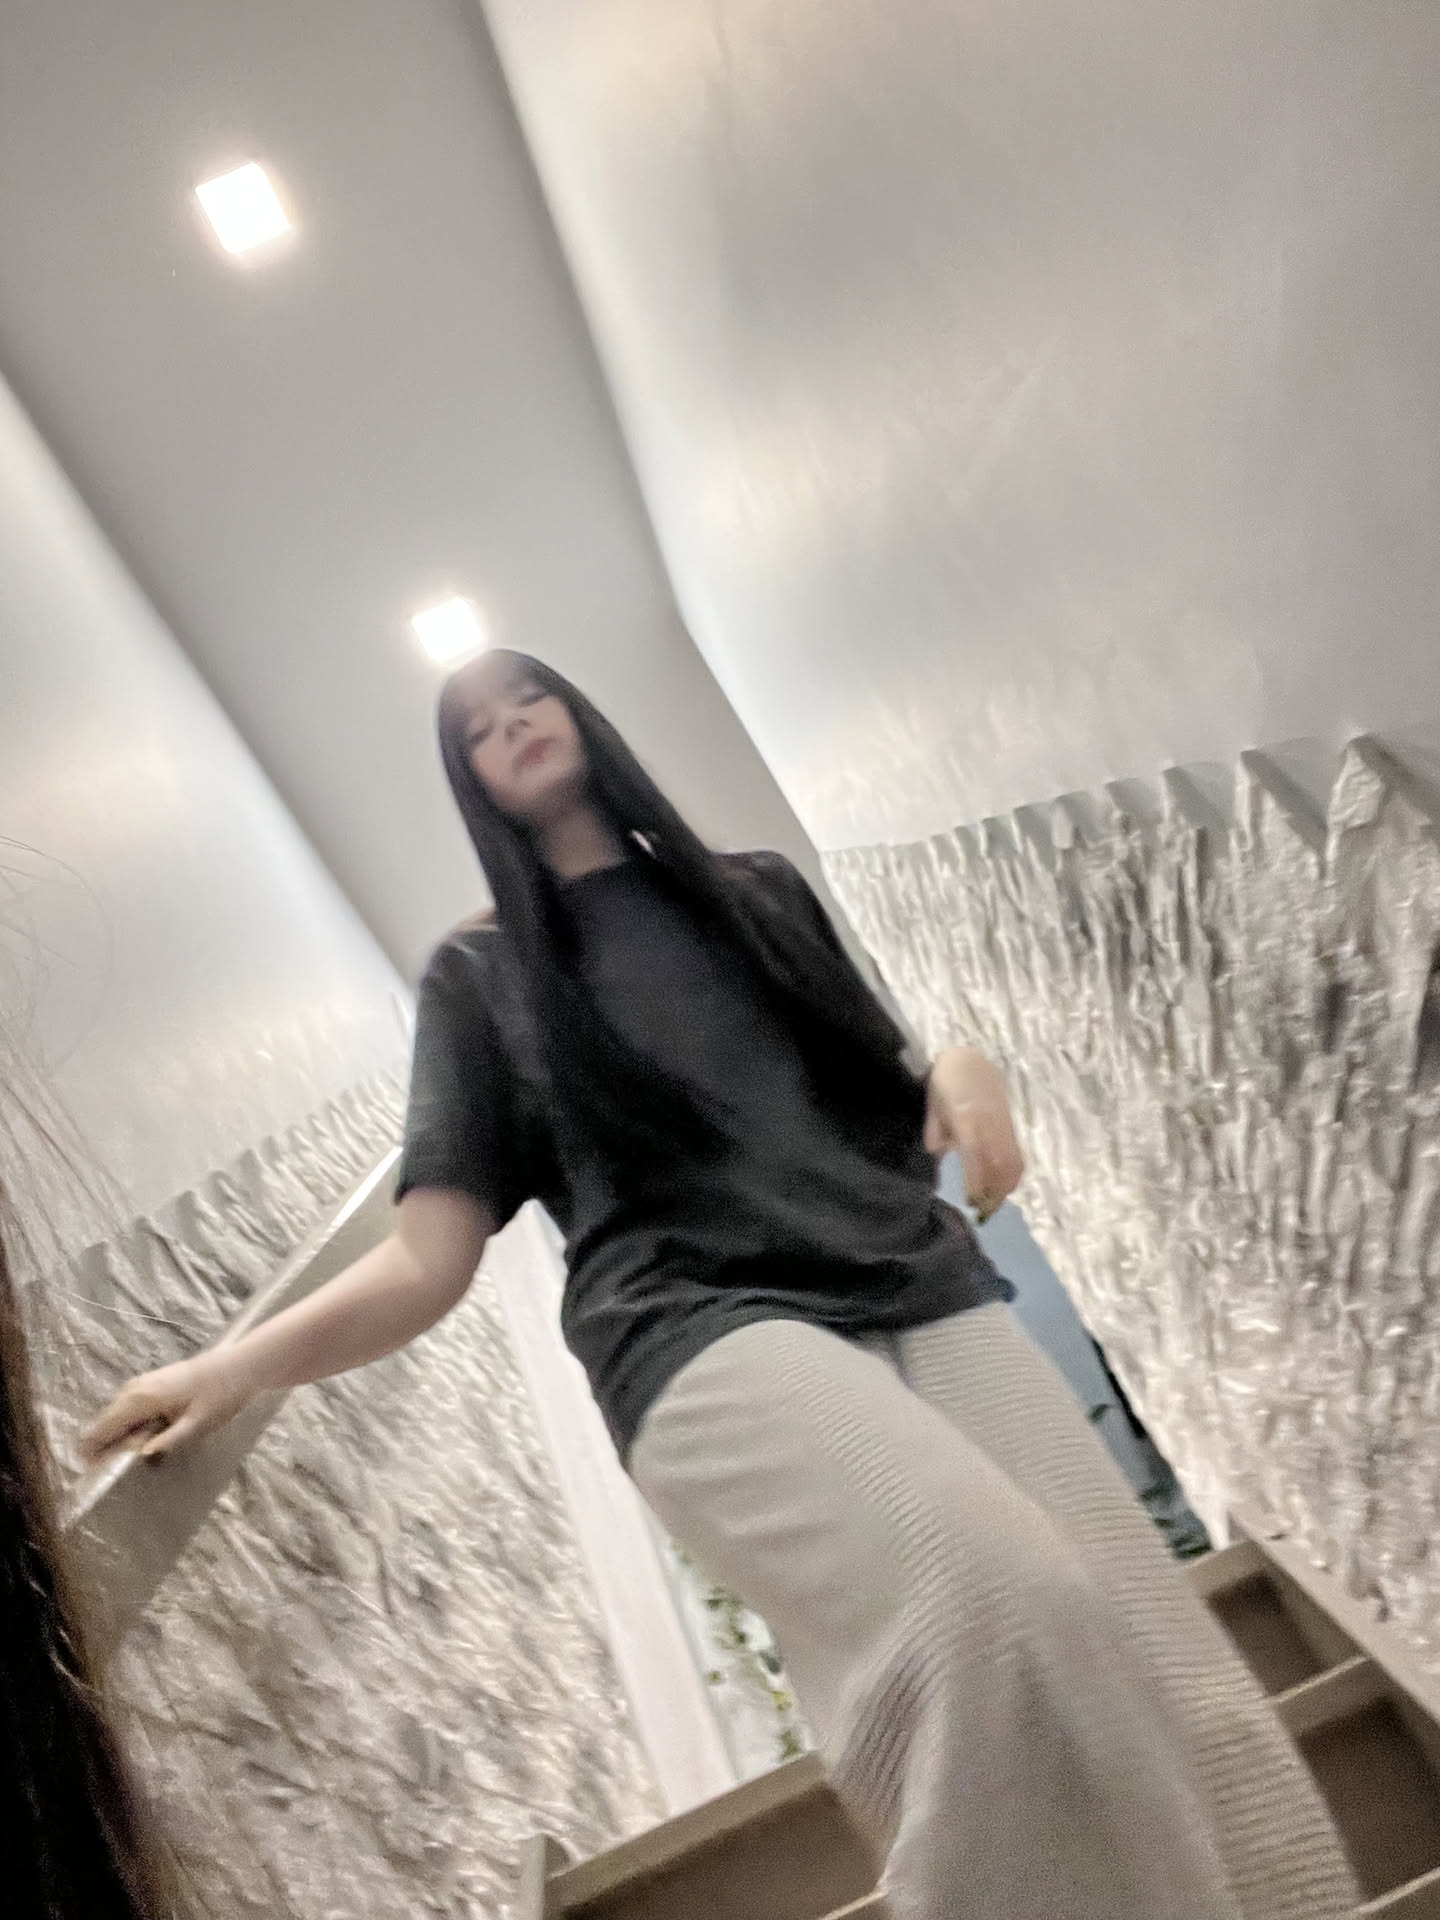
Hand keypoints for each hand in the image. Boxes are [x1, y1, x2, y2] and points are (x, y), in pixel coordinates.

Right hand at [80, 1347, 255, 1463]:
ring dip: (118, 1440)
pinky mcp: (150, 1384)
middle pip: (103, 1425)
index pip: (99, 1430)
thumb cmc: (220, 1396)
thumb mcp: (198, 1424)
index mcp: (139, 1400)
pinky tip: (149, 1441)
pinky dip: (129, 1428)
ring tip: (135, 1462)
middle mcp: (132, 1389)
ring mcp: (140, 1384)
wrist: (238, 1366)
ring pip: (114, 1418)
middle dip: (105, 1450)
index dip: (91, 1454)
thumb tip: (139, 1456)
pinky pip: (127, 1410)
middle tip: (122, 1474)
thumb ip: (168, 1441)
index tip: (96, 1478)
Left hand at [924, 1046, 1024, 1220]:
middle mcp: (989, 1124)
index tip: (970, 1202)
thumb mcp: (933, 1107)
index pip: (975, 1157)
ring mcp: (1003, 1125)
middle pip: (999, 1166)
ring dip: (1005, 1187)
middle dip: (993, 1193)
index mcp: (967, 1119)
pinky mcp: (1010, 1125)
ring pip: (1012, 1163)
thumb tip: (939, 1156)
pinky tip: (1005, 1186)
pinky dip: (1013, 1174)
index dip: (975, 1182)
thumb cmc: (945, 1082)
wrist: (968, 1057)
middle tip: (982, 1212)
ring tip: (994, 1204)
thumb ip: (936, 1134)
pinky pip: (1016, 1155)